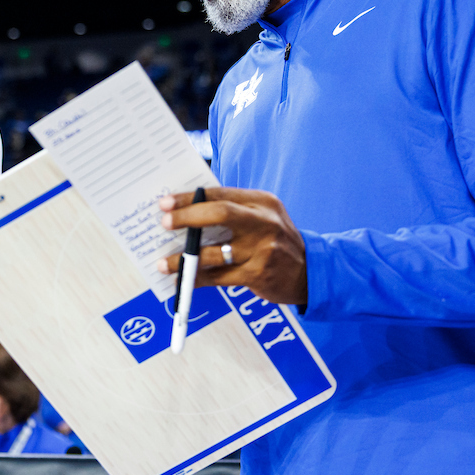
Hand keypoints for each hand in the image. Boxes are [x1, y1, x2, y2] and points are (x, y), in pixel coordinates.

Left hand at [157, 187, 306, 304]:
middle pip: (221, 214)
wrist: (311, 272)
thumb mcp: (263, 217)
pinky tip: (182, 280)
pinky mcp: (258, 275)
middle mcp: (265, 223)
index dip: (190, 198)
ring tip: (165, 263)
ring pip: (216, 252)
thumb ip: (233, 211)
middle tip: (164, 222)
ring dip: (185, 258)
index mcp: (263, 202)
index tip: (166, 203)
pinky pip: (220, 277)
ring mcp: (263, 250)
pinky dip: (197, 279)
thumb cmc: (276, 241)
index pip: (221, 194)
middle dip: (187, 217)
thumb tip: (186, 212)